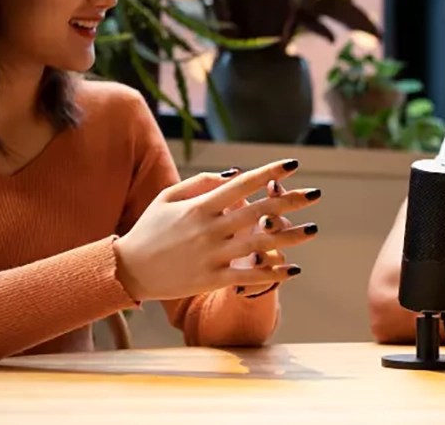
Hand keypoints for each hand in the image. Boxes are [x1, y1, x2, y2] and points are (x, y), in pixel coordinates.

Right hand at [113, 159, 320, 300]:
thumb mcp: (168, 197)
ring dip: (291, 237)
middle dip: (290, 202)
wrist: (128, 270)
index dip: (269, 173)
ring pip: (260, 244)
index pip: (242, 184)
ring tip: (314, 229)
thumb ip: (201, 183)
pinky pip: (248, 275)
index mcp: (200, 206)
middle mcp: (209, 229)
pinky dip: (273, 273)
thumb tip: (235, 174)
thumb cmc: (149, 229)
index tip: (293, 164)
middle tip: (316, 194)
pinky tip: (293, 269)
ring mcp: (212, 255)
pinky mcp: (212, 279)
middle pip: (258, 212)